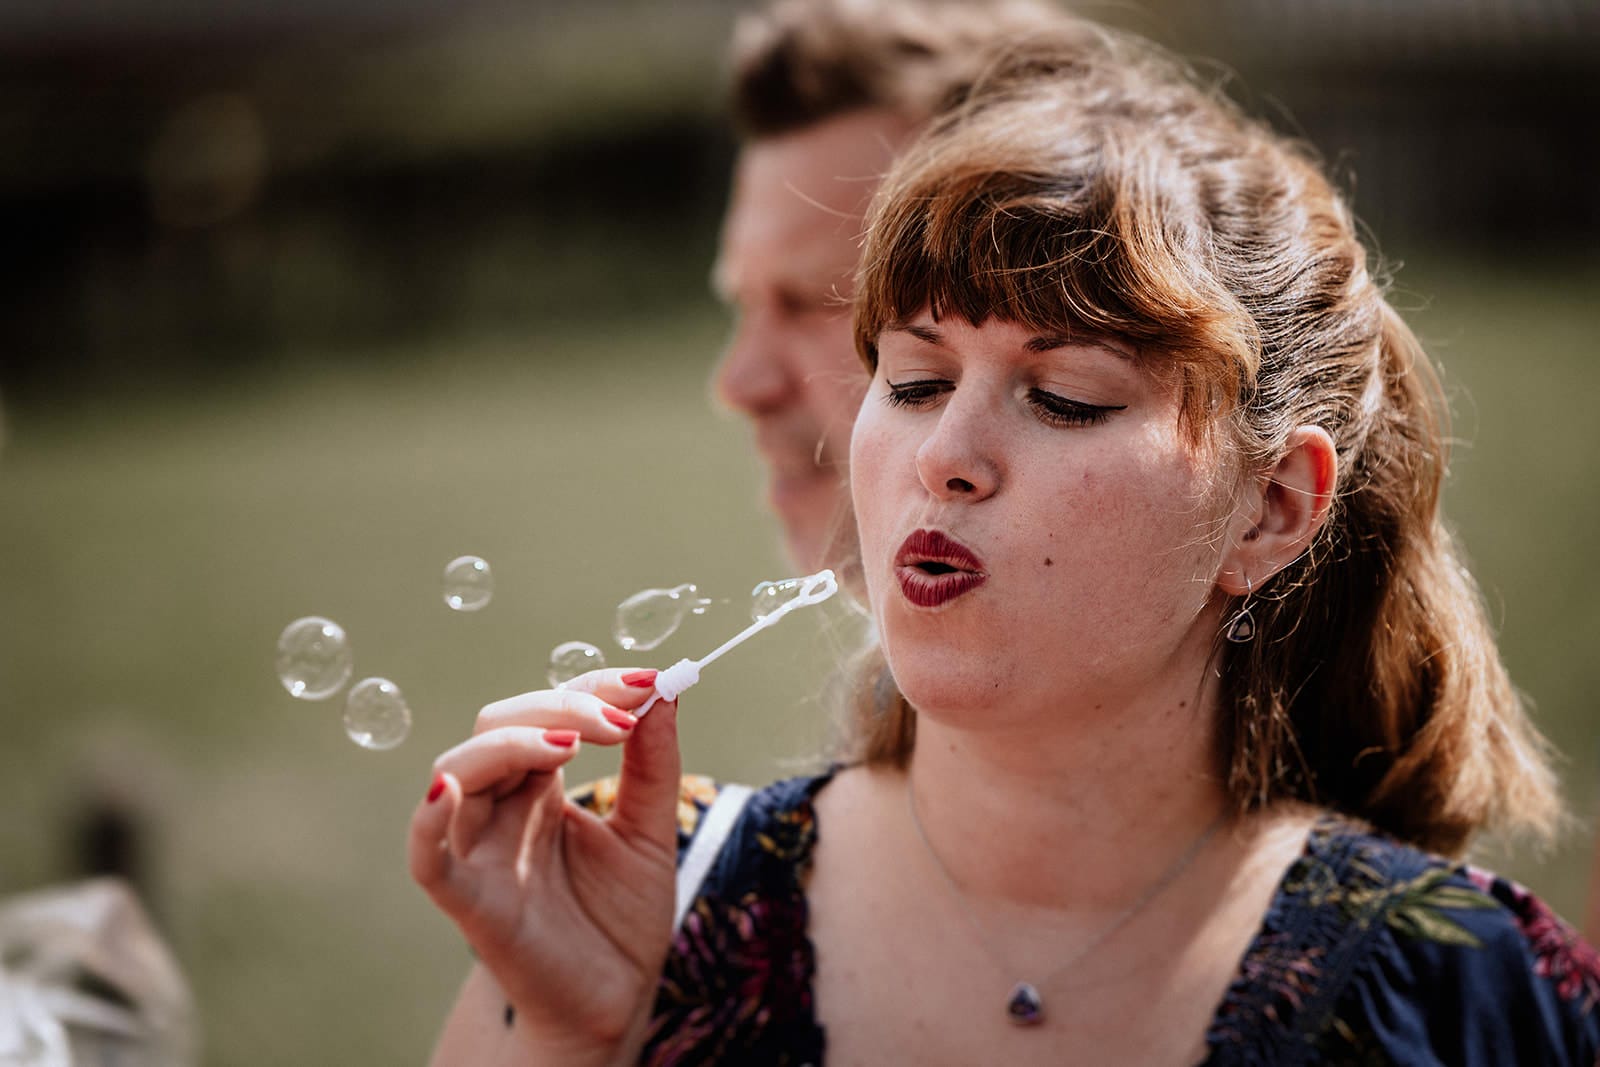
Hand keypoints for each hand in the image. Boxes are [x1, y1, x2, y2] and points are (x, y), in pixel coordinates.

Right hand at [408, 669, 679, 1062]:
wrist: (615, 1003)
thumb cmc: (621, 921)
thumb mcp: (651, 832)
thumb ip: (653, 765)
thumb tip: (664, 690)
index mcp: (542, 788)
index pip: (547, 712)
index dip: (590, 687)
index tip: (649, 680)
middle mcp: (503, 809)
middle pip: (500, 725)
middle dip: (560, 706)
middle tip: (621, 716)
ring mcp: (480, 850)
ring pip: (459, 769)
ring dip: (510, 743)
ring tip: (570, 743)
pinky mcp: (469, 900)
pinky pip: (426, 855)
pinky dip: (428, 819)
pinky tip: (451, 791)